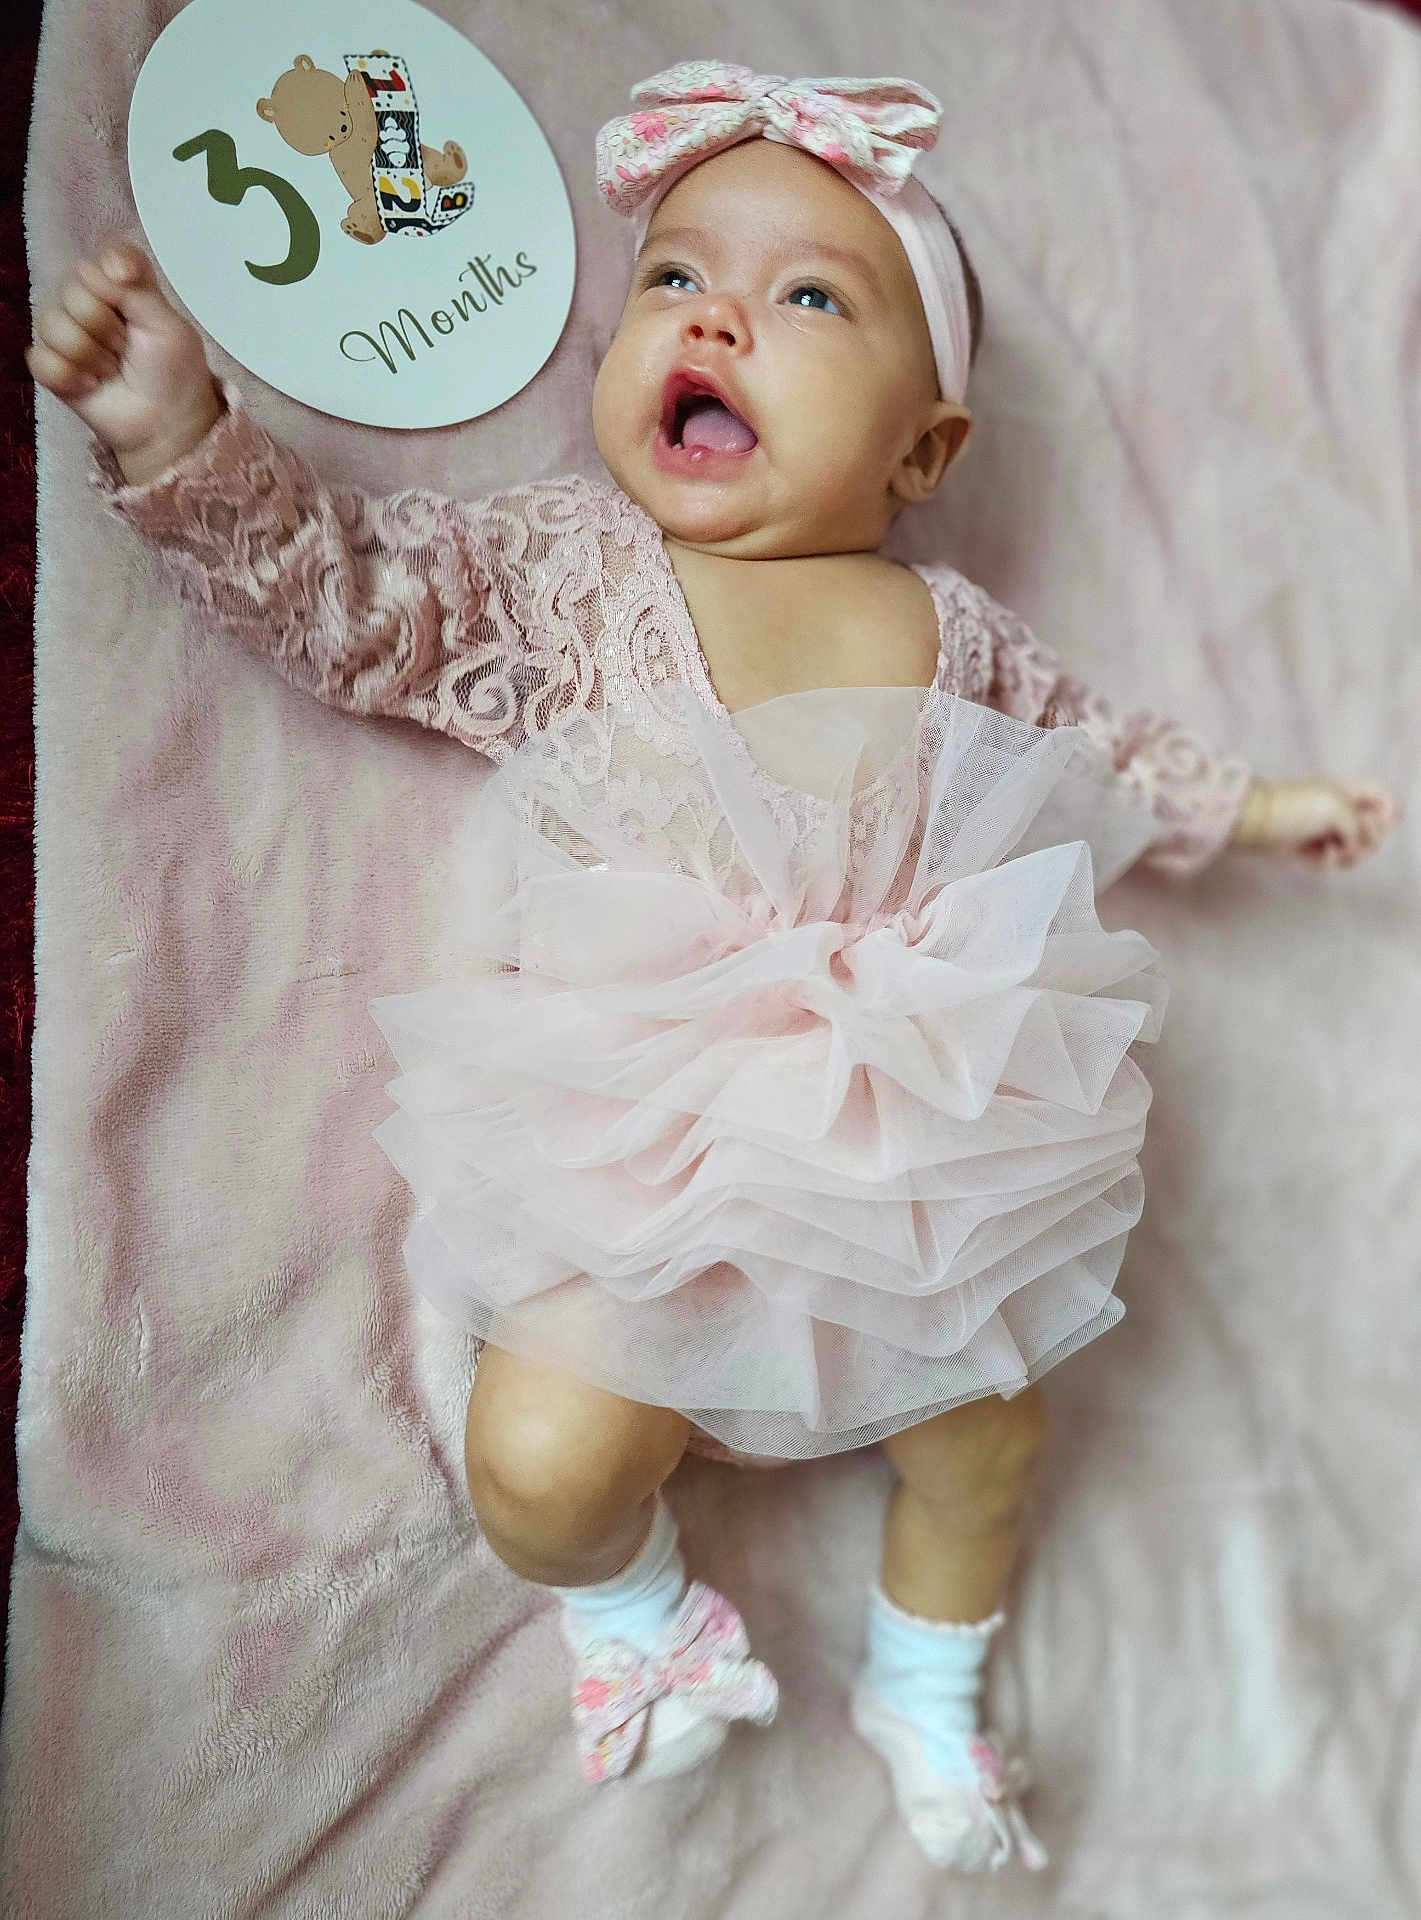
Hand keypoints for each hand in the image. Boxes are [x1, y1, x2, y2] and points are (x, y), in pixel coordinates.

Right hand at [26, 240, 222, 484]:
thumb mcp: (170, 327)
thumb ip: (139, 290)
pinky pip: (40, 359)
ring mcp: (65, 332)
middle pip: (73, 292)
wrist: (165, 424)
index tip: (125, 282)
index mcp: (121, 285)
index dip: (110, 266)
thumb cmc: (174, 375)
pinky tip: (90, 385)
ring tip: (111, 370)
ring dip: (89, 355)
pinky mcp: (51, 365)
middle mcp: (87, 301)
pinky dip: (69, 377)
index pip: (103, 255)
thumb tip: (100, 268)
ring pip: (51, 323)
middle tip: (126, 350)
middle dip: (105, 328)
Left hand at [1235, 776, 1402, 869]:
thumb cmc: (1295, 808)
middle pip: (1377, 831)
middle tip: (1349, 839)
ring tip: (1331, 852)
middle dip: (1368, 840)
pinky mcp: (1315, 849)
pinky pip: (1336, 861)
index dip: (1390, 814)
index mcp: (1352, 791)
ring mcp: (1330, 830)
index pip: (1388, 800)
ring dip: (1349, 855)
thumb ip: (1360, 827)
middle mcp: (1344, 810)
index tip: (1379, 821)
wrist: (1257, 823)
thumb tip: (1354, 849)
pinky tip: (1318, 858)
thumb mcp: (1337, 809)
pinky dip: (1330, 862)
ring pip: (1358, 850)